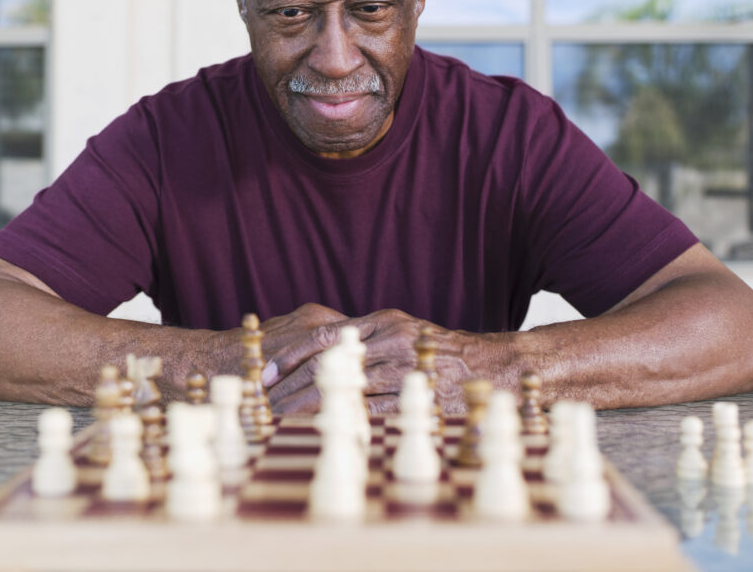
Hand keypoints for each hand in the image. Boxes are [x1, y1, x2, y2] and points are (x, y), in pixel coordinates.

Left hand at [264, 308, 476, 414]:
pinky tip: (320, 431)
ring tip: (283, 421)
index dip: (292, 355)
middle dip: (292, 386)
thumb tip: (322, 354)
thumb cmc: (435, 350)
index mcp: (381, 320)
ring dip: (309, 407)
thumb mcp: (400, 330)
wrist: (486, 363)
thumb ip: (365, 338)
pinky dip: (343, 420)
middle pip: (327, 364)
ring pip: (344, 389)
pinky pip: (370, 410)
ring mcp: (401, 367)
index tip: (267, 373)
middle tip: (266, 403)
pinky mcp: (412, 394)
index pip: (324, 335)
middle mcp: (389, 339)